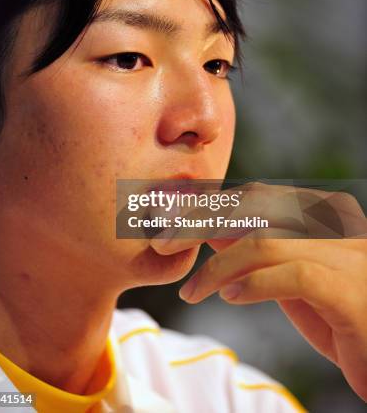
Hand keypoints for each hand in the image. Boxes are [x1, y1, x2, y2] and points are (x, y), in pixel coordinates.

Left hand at [151, 183, 366, 400]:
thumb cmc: (336, 315)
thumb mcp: (289, 276)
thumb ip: (256, 249)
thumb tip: (207, 228)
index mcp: (321, 213)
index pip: (254, 195)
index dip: (207, 205)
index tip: (168, 221)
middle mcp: (335, 225)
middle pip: (255, 207)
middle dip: (200, 222)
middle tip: (163, 244)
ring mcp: (346, 257)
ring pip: (267, 241)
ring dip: (218, 265)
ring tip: (192, 291)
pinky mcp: (351, 295)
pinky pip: (296, 277)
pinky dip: (256, 283)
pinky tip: (231, 298)